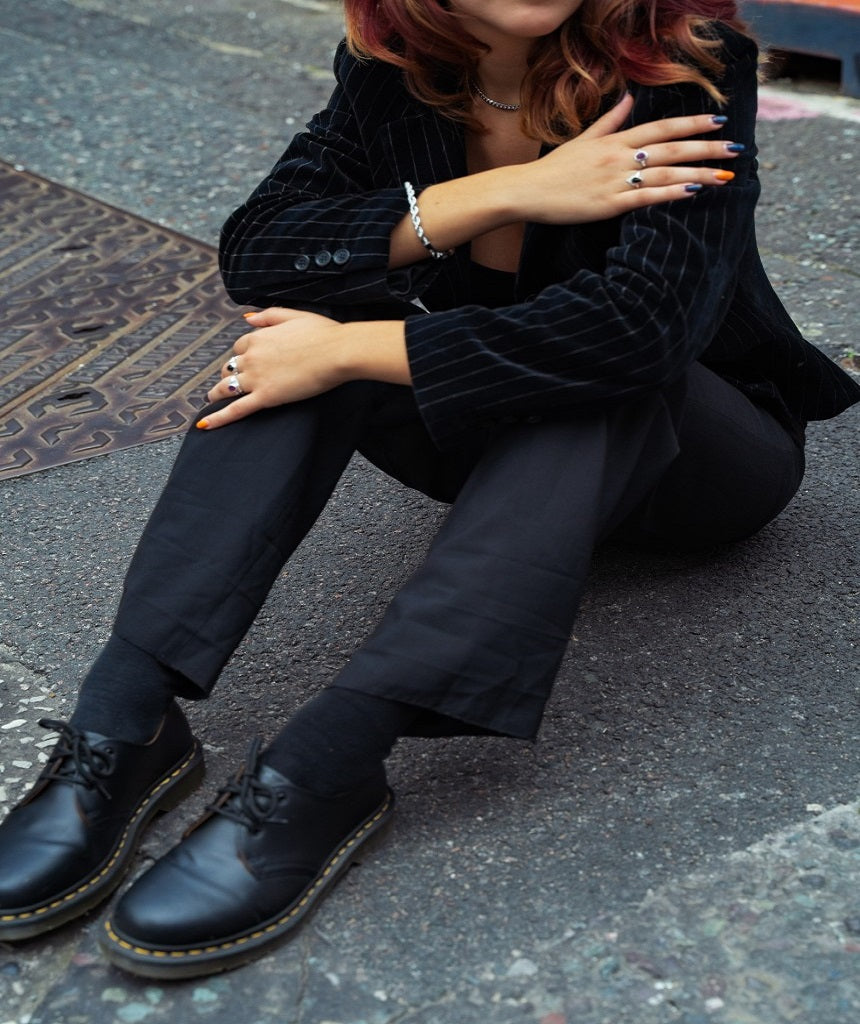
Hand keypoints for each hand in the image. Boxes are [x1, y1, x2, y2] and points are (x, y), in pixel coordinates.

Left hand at [198, 308, 347, 429]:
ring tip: (212, 400)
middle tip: (230, 382)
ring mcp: (256, 378)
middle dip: (229, 374)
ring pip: (227, 387)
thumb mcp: (294, 315)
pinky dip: (218, 418)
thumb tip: (247, 318)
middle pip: (230, 367)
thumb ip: (268, 315)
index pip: (240, 347)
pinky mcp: (266, 397)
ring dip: (217, 393)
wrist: (337, 352)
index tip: (246, 361)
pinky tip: (204, 425)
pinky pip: (236, 410)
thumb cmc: (323, 333)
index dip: (242, 355)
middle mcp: (252, 357)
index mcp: (258, 337)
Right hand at [508, 93, 741, 224]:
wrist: (527, 191)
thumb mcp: (583, 140)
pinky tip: (693, 191)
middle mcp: (619, 157)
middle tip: (737, 149)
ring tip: (725, 176)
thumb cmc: (554, 169)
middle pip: (672, 148)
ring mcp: (615, 181)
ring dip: (698, 173)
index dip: (692, 123)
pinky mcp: (608, 205)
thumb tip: (629, 98)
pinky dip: (671, 194)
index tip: (719, 121)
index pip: (661, 127)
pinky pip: (646, 198)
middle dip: (707, 148)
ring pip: (665, 174)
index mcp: (615, 140)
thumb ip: (610, 121)